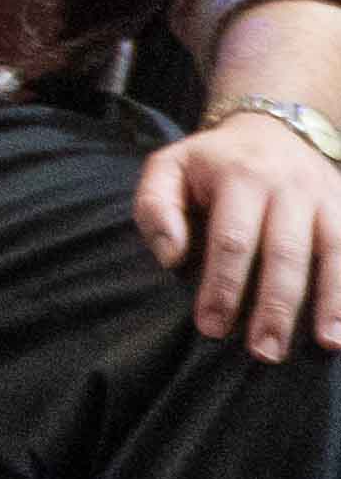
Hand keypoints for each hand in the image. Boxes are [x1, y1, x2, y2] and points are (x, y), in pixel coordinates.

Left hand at [137, 116, 340, 360]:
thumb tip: (171, 257)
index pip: (231, 239)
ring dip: (332, 303)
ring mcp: (326, 198)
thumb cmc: (212, 162)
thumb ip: (155, 208)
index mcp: (238, 175)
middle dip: (275, 307)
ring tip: (327, 345)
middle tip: (264, 352)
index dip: (222, 286)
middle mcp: (287, 186)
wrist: (273, 126)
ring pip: (333, 254)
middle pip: (285, 253)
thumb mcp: (169, 168)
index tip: (212, 327)